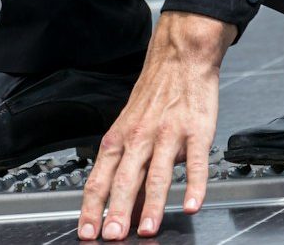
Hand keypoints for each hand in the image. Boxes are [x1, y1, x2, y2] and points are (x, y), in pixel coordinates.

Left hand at [77, 12, 234, 239]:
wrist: (180, 56)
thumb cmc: (155, 94)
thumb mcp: (132, 127)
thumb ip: (129, 168)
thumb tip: (123, 209)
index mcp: (120, 137)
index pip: (100, 178)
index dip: (92, 207)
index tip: (87, 232)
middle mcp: (141, 136)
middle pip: (125, 178)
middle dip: (116, 211)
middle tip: (112, 237)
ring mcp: (169, 134)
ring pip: (158, 174)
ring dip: (151, 205)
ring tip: (148, 230)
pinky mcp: (196, 131)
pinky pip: (196, 162)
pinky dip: (194, 185)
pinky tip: (191, 205)